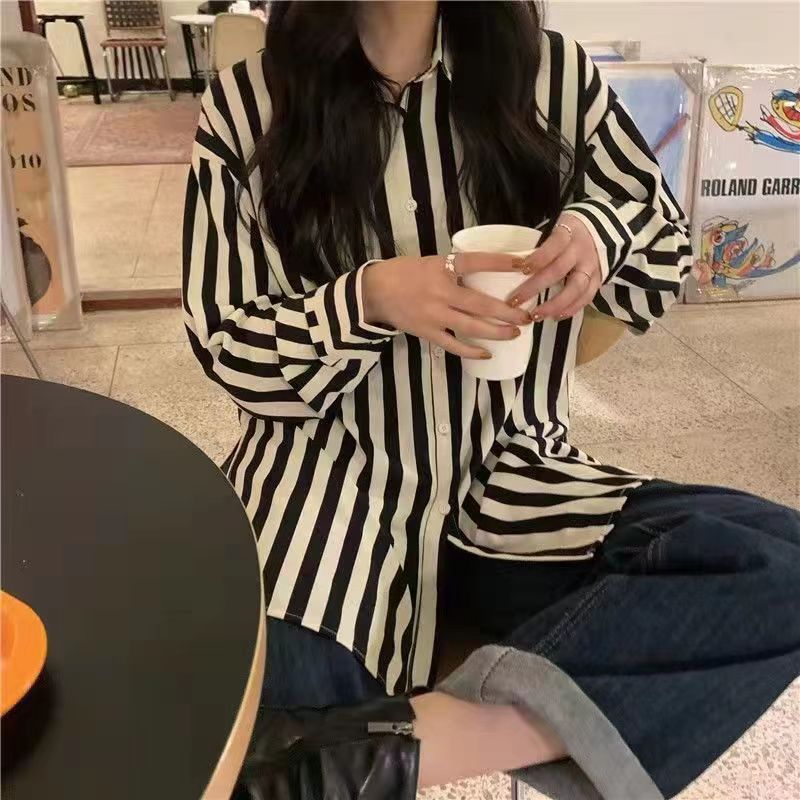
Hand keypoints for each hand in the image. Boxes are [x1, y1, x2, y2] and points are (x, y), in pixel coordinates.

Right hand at [362, 253, 532, 359]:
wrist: (375, 291)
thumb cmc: (404, 273)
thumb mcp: (431, 262)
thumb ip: (455, 270)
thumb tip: (486, 276)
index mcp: (441, 268)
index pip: (477, 262)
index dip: (502, 263)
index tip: (525, 265)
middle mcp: (440, 292)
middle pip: (481, 304)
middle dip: (507, 312)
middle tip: (526, 316)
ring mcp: (434, 315)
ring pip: (472, 327)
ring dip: (497, 332)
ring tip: (514, 333)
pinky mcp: (427, 332)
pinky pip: (454, 345)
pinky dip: (472, 351)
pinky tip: (487, 353)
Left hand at [507, 214, 601, 320]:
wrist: (602, 229)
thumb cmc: (569, 232)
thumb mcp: (556, 228)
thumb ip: (542, 245)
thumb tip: (516, 264)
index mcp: (568, 234)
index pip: (551, 247)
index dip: (536, 259)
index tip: (520, 269)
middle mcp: (581, 251)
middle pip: (558, 270)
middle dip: (535, 287)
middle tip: (515, 301)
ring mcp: (592, 267)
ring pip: (575, 288)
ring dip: (554, 305)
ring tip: (536, 315)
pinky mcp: (599, 280)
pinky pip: (586, 297)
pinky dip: (571, 309)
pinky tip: (555, 316)